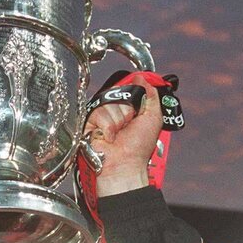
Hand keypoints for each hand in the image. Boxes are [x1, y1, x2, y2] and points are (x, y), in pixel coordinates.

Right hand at [86, 75, 163, 196]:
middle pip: (117, 92)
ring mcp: (101, 117)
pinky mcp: (89, 123)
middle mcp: (115, 111)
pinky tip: (108, 138)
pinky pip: (99, 112)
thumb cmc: (138, 149)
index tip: (136, 109)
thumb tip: (143, 77)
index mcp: (129, 109)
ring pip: (108, 102)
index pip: (127, 88)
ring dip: (117, 121)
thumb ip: (151, 95)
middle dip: (127, 110)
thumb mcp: (153, 117)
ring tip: (118, 134)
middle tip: (128, 126)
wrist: (125, 166)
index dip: (132, 96)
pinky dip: (107, 126)